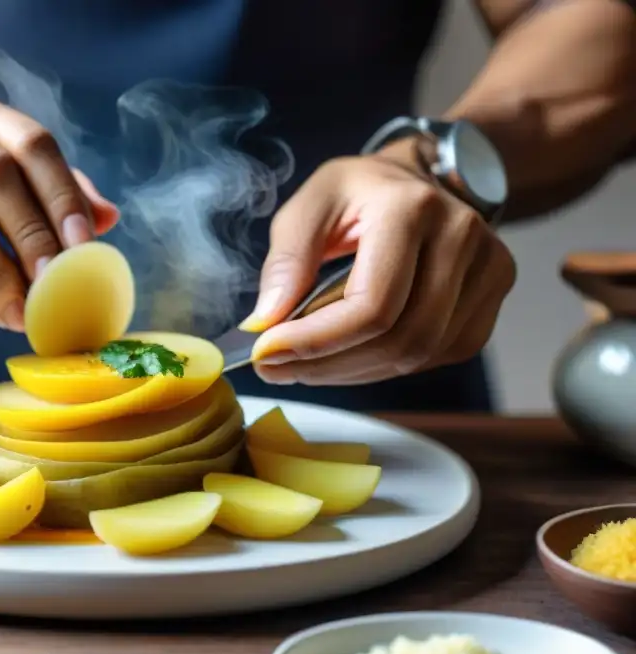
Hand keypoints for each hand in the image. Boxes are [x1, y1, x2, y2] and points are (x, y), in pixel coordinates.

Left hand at [242, 147, 515, 384]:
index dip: (317, 341)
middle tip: (278, 367)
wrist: (420, 177)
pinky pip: (438, 356)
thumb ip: (286, 259)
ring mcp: (488, 268)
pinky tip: (351, 354)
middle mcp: (461, 236)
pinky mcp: (492, 297)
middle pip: (401, 339)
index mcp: (412, 207)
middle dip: (329, 365)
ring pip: (419, 356)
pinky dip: (386, 366)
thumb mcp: (310, 203)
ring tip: (306, 363)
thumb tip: (266, 322)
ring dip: (353, 372)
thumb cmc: (360, 192)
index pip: (372, 305)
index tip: (267, 354)